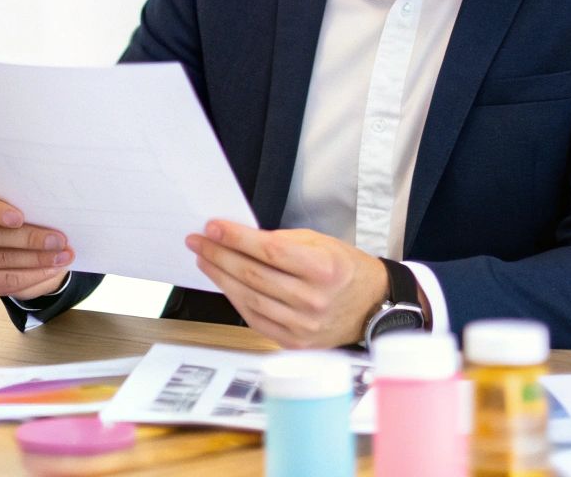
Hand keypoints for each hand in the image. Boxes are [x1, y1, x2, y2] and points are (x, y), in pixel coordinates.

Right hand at [0, 186, 74, 299]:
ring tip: (63, 256)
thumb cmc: (21, 213)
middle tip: (58, 240)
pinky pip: (6, 281)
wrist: (17, 239)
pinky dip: (33, 275)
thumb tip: (53, 215)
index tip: (19, 218)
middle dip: (29, 239)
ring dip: (37, 260)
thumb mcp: (21, 203)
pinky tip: (52, 269)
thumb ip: (27, 204)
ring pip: (1, 260)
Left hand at [186, 220, 386, 348]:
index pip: (270, 251)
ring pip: (249, 298)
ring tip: (205, 259)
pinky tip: (224, 283)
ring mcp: (304, 325)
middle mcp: (314, 300)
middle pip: (253, 275)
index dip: (237, 238)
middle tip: (198, 241)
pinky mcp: (295, 342)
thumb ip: (281, 242)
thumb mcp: (321, 243)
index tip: (213, 228)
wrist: (372, 306)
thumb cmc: (345, 271)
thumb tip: (239, 239)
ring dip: (221, 277)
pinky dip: (235, 299)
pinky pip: (255, 319)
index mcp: (324, 269)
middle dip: (219, 254)